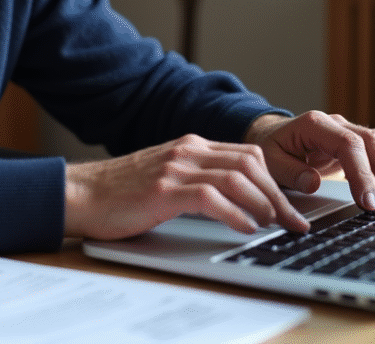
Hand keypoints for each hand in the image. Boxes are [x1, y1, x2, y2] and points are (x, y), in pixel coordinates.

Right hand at [64, 134, 310, 240]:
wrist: (80, 193)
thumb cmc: (121, 193)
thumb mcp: (166, 177)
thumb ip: (198, 181)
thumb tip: (238, 204)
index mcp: (191, 146)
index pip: (247, 155)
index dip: (275, 181)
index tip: (291, 206)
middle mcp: (187, 151)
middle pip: (250, 164)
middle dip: (278, 195)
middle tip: (294, 222)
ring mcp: (175, 168)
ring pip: (237, 178)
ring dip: (263, 205)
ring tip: (276, 226)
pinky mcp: (163, 189)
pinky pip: (211, 197)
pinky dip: (235, 213)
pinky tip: (245, 228)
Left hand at [244, 112, 374, 212]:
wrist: (273, 135)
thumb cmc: (272, 148)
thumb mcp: (271, 162)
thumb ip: (291, 172)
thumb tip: (313, 183)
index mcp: (314, 125)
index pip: (348, 144)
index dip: (362, 172)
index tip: (367, 201)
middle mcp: (336, 123)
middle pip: (371, 141)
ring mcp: (348, 130)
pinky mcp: (356, 141)